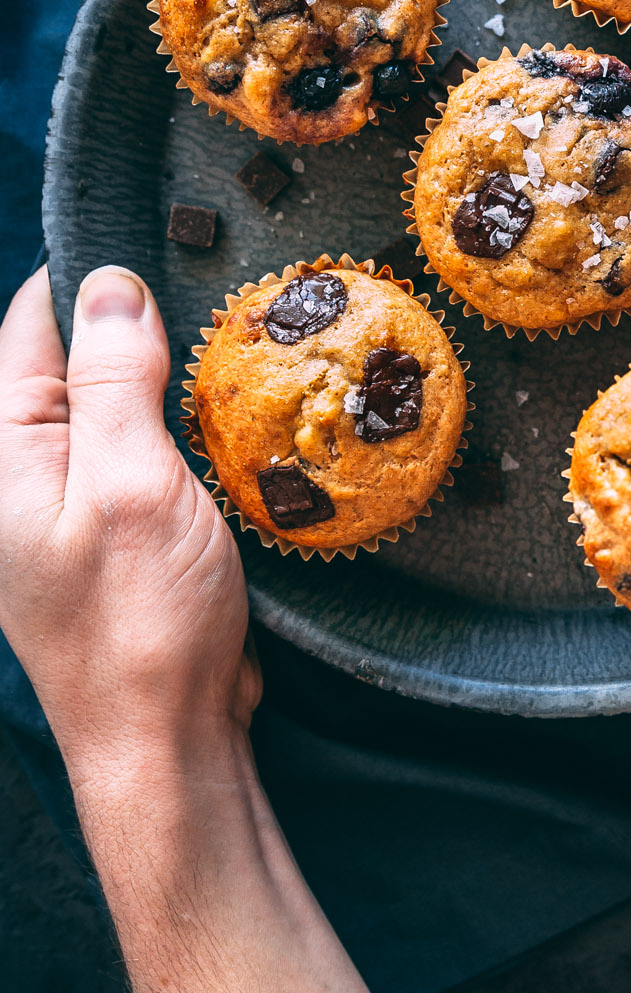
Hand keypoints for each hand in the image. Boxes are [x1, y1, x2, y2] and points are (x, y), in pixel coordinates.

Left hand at [0, 267, 255, 774]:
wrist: (164, 742)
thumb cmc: (141, 623)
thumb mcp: (132, 484)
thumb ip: (113, 379)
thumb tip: (110, 282)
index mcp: (1, 450)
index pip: (36, 321)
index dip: (104, 281)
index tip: (180, 251)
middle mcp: (20, 471)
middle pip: (79, 360)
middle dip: (150, 335)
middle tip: (230, 313)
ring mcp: (65, 504)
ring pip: (121, 406)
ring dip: (177, 390)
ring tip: (245, 365)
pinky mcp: (112, 532)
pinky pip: (144, 455)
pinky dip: (188, 439)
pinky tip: (237, 435)